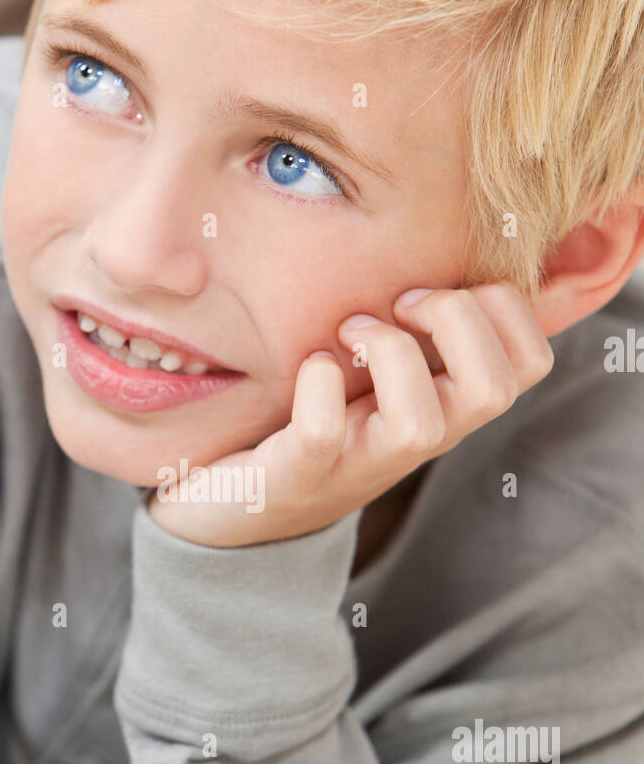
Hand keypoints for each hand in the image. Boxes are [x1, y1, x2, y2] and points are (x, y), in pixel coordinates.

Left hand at [148, 283, 554, 546]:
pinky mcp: (296, 477)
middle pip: (496, 389)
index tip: (439, 288)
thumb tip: (448, 255)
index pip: (530, 362)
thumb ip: (415, 330)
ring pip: (420, 424)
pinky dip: (318, 387)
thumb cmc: (309, 423)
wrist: (234, 509)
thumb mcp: (375, 373)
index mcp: (444, 408)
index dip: (505, 308)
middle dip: (456, 320)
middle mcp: (414, 442)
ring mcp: (358, 465)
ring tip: (348, 334)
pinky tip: (310, 367)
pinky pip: (322, 434)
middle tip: (398, 304)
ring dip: (389, 353)